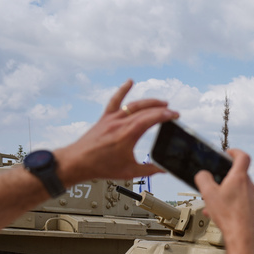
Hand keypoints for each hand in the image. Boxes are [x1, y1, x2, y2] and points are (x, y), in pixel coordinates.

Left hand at [55, 80, 177, 185]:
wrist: (78, 162)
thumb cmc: (100, 166)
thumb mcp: (129, 171)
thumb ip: (149, 170)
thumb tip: (163, 169)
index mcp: (127, 134)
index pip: (150, 119)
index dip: (165, 115)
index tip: (175, 115)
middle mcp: (120, 123)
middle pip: (145, 111)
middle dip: (161, 109)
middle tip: (172, 112)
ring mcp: (112, 119)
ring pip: (133, 105)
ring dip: (149, 102)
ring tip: (161, 103)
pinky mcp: (105, 118)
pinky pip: (115, 101)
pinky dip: (123, 90)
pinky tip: (130, 82)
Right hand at [195, 149, 253, 229]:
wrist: (242, 235)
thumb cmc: (230, 216)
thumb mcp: (208, 193)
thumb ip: (203, 179)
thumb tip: (202, 175)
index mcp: (239, 177)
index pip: (242, 156)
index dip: (234, 151)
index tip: (228, 153)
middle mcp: (249, 186)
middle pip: (238, 174)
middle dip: (224, 177)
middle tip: (215, 181)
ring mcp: (252, 197)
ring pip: (237, 189)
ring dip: (225, 192)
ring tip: (213, 202)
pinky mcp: (251, 208)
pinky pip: (239, 201)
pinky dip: (229, 203)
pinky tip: (218, 213)